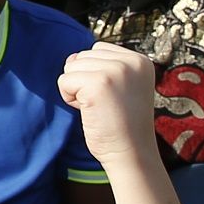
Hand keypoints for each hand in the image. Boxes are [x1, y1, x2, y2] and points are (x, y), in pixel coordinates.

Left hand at [54, 45, 156, 165]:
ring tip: (99, 108)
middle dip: (85, 82)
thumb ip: (100, 67)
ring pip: (71, 67)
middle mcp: (131, 62)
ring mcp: (115, 71)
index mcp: (140, 61)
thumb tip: (71, 57)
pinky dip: (69, 98)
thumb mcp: (120, 88)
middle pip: (83, 56)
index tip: (114, 98)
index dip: (96, 75)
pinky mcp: (98, 83)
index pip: (98, 50)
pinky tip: (89, 112)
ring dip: (77, 90)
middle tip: (105, 105)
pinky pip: (64, 81)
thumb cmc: (122, 124)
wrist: (131, 153)